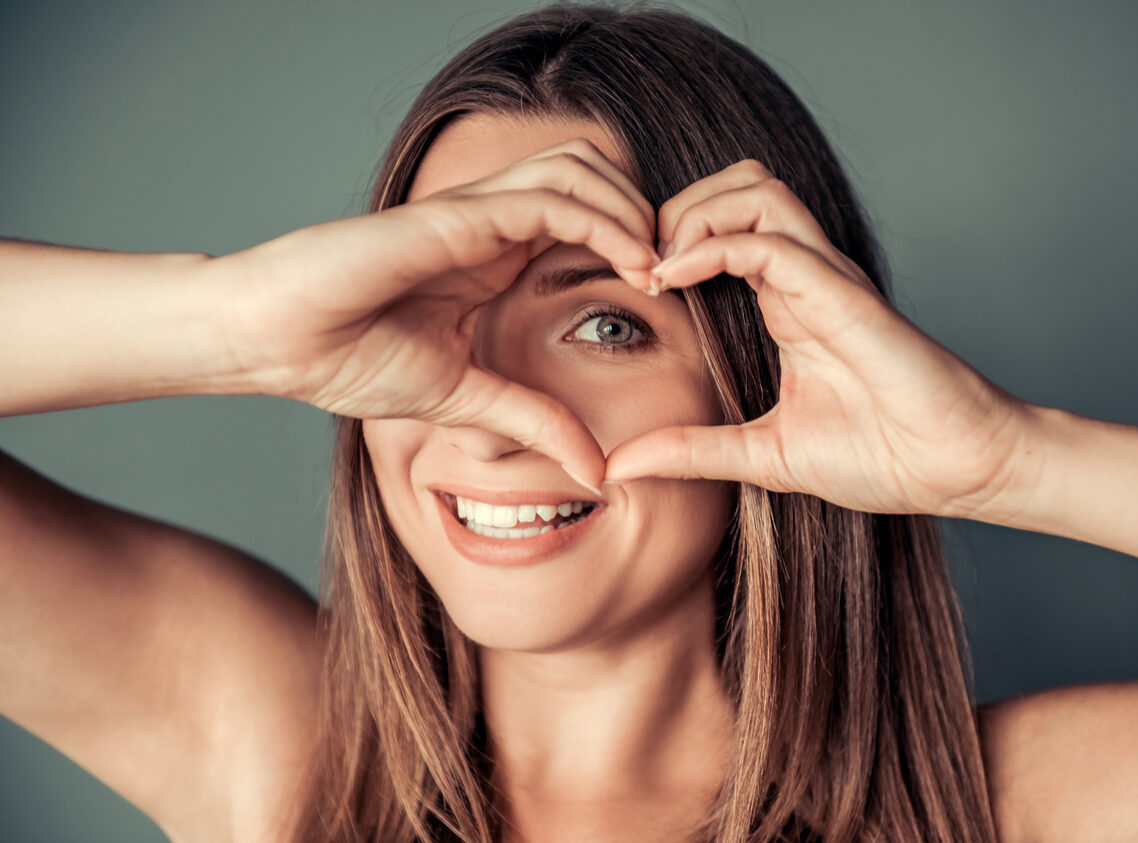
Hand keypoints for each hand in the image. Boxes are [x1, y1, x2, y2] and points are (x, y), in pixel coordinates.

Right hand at [215, 139, 659, 481]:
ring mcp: (474, 212)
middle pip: (596, 178)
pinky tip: (630, 261)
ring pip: (581, 169)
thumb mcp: (467, 400)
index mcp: (495, 258)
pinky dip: (603, 219)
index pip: (587, 222)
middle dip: (647, 217)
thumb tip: (597, 471)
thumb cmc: (348, 358)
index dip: (636, 248)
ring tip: (658, 267)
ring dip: (631, 209)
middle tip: (678, 273)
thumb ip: (533, 422)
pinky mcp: (456, 215)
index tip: (669, 299)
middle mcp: (492, 224)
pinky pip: (550, 195)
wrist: (275, 341)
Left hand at [603, 160, 1034, 516]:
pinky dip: (713, 246)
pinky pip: (772, 241)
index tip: (629, 286)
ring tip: (658, 269)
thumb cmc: (880, 456)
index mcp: (786, 302)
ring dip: (694, 216)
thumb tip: (620, 465)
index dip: (668, 241)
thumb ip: (692, 452)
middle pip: (736, 186)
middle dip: (675, 211)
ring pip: (756, 190)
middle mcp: (805, 277)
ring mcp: (825, 278)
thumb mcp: (761, 455)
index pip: (722, 228)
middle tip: (638, 265)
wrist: (955, 468)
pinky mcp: (841, 294)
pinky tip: (672, 279)